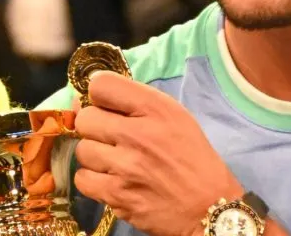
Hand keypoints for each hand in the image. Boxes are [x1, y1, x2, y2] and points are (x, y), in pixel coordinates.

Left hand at [74, 72, 242, 235]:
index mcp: (155, 108)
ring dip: (95, 155)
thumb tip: (83, 100)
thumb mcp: (174, 116)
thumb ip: (134, 102)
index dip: (98, 95)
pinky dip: (93, 180)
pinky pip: (82, 179)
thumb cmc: (191, 156)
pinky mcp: (117, 196)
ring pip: (82, 150)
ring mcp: (125, 167)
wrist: (208, 205)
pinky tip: (112, 180)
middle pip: (86, 118)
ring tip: (116, 161)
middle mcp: (138, 134)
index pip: (101, 85)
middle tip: (111, 137)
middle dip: (95, 126)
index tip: (106, 106)